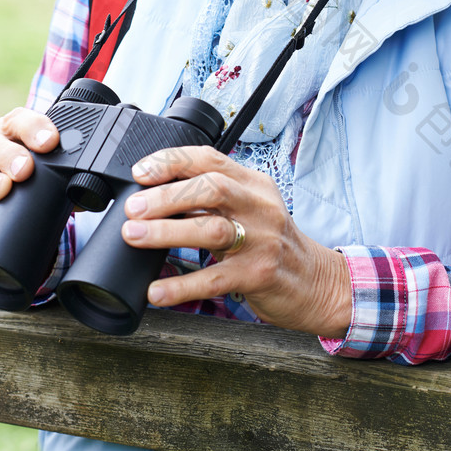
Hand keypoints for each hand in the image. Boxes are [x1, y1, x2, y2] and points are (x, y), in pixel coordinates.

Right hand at [0, 108, 58, 231]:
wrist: (20, 195)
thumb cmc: (40, 172)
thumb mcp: (53, 163)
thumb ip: (67, 168)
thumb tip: (88, 188)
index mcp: (12, 129)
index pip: (19, 119)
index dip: (34, 128)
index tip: (50, 141)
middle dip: (7, 154)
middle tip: (25, 169)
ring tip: (2, 190)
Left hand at [121, 145, 351, 337]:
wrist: (316, 282)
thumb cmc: (272, 245)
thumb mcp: (249, 211)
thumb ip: (211, 203)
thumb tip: (154, 201)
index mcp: (253, 184)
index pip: (210, 159)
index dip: (173, 161)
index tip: (141, 172)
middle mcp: (259, 206)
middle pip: (211, 188)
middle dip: (166, 195)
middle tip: (134, 208)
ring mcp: (262, 240)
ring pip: (212, 229)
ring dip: (168, 232)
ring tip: (135, 236)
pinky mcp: (260, 274)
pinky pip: (215, 278)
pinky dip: (182, 286)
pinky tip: (157, 291)